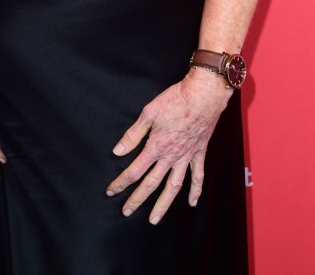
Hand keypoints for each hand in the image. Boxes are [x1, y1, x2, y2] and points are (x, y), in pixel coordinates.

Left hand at [106, 69, 231, 223]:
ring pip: (173, 187)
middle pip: (151, 183)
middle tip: (126, 212)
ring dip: (163, 205)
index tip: (111, 191)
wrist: (203, 95)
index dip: (121, 182)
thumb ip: (133, 134)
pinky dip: (195, 191)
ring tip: (154, 219)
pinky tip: (191, 203)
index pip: (134, 171)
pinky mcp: (199, 153)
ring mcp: (186, 157)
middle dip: (137, 199)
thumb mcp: (149, 112)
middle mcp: (171, 156)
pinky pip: (198, 176)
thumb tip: (117, 151)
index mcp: (156, 146)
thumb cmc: (175, 99)